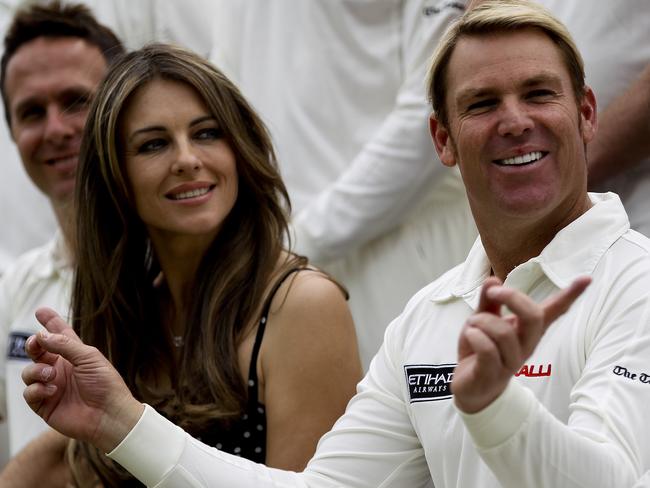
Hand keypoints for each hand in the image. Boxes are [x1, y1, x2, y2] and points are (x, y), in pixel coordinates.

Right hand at [22, 308, 143, 452]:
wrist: (109, 414)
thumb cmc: (106, 385)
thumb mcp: (89, 358)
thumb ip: (65, 344)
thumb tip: (42, 335)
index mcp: (74, 355)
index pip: (58, 335)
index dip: (50, 322)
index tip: (40, 310)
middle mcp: (60, 369)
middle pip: (37, 351)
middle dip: (33, 344)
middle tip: (37, 343)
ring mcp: (51, 386)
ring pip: (29, 371)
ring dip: (36, 370)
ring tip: (51, 375)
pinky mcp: (44, 404)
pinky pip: (29, 392)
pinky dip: (37, 389)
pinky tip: (52, 391)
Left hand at [452, 276, 590, 412]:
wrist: (470, 388)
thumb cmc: (480, 350)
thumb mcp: (482, 320)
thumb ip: (488, 302)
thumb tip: (493, 280)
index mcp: (527, 331)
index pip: (554, 312)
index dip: (570, 296)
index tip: (587, 278)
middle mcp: (525, 346)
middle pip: (534, 317)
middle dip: (512, 298)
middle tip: (493, 292)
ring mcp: (511, 362)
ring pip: (503, 332)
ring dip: (481, 320)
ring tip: (472, 325)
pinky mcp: (492, 373)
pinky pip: (487, 349)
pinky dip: (474, 335)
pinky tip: (470, 335)